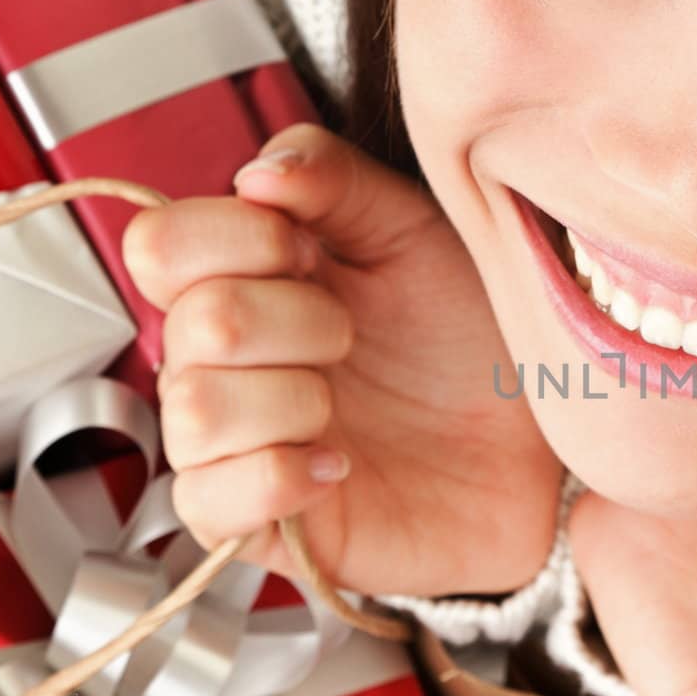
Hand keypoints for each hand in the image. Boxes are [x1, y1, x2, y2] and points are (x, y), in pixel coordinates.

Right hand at [121, 123, 560, 596]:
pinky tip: (339, 463)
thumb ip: (336, 179)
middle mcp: (220, 362)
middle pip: (192, 323)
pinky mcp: (252, 524)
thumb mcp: (415, 232)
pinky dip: (281, 475)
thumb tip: (260, 171)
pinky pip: (209, 502)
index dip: (236, 238)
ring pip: (194, 409)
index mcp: (242, 279)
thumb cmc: (469, 338)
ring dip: (294, 398)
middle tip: (352, 334)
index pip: (161, 244)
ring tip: (346, 405)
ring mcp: (231, 445)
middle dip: (297, 320)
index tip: (310, 251)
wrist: (535, 438)